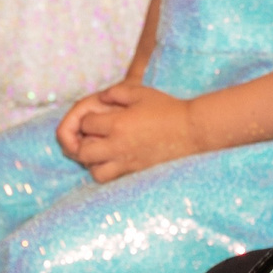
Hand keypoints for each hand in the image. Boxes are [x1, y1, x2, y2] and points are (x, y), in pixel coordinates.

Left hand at [65, 81, 200, 181]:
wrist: (192, 130)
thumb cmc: (167, 108)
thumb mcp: (140, 92)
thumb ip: (116, 92)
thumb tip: (100, 98)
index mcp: (118, 124)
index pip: (85, 124)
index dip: (87, 119)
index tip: (98, 117)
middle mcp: (118, 146)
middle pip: (82, 152)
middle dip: (81, 143)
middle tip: (91, 136)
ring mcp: (127, 162)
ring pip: (94, 171)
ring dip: (91, 162)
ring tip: (100, 151)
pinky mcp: (136, 172)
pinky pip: (111, 179)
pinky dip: (106, 171)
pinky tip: (113, 160)